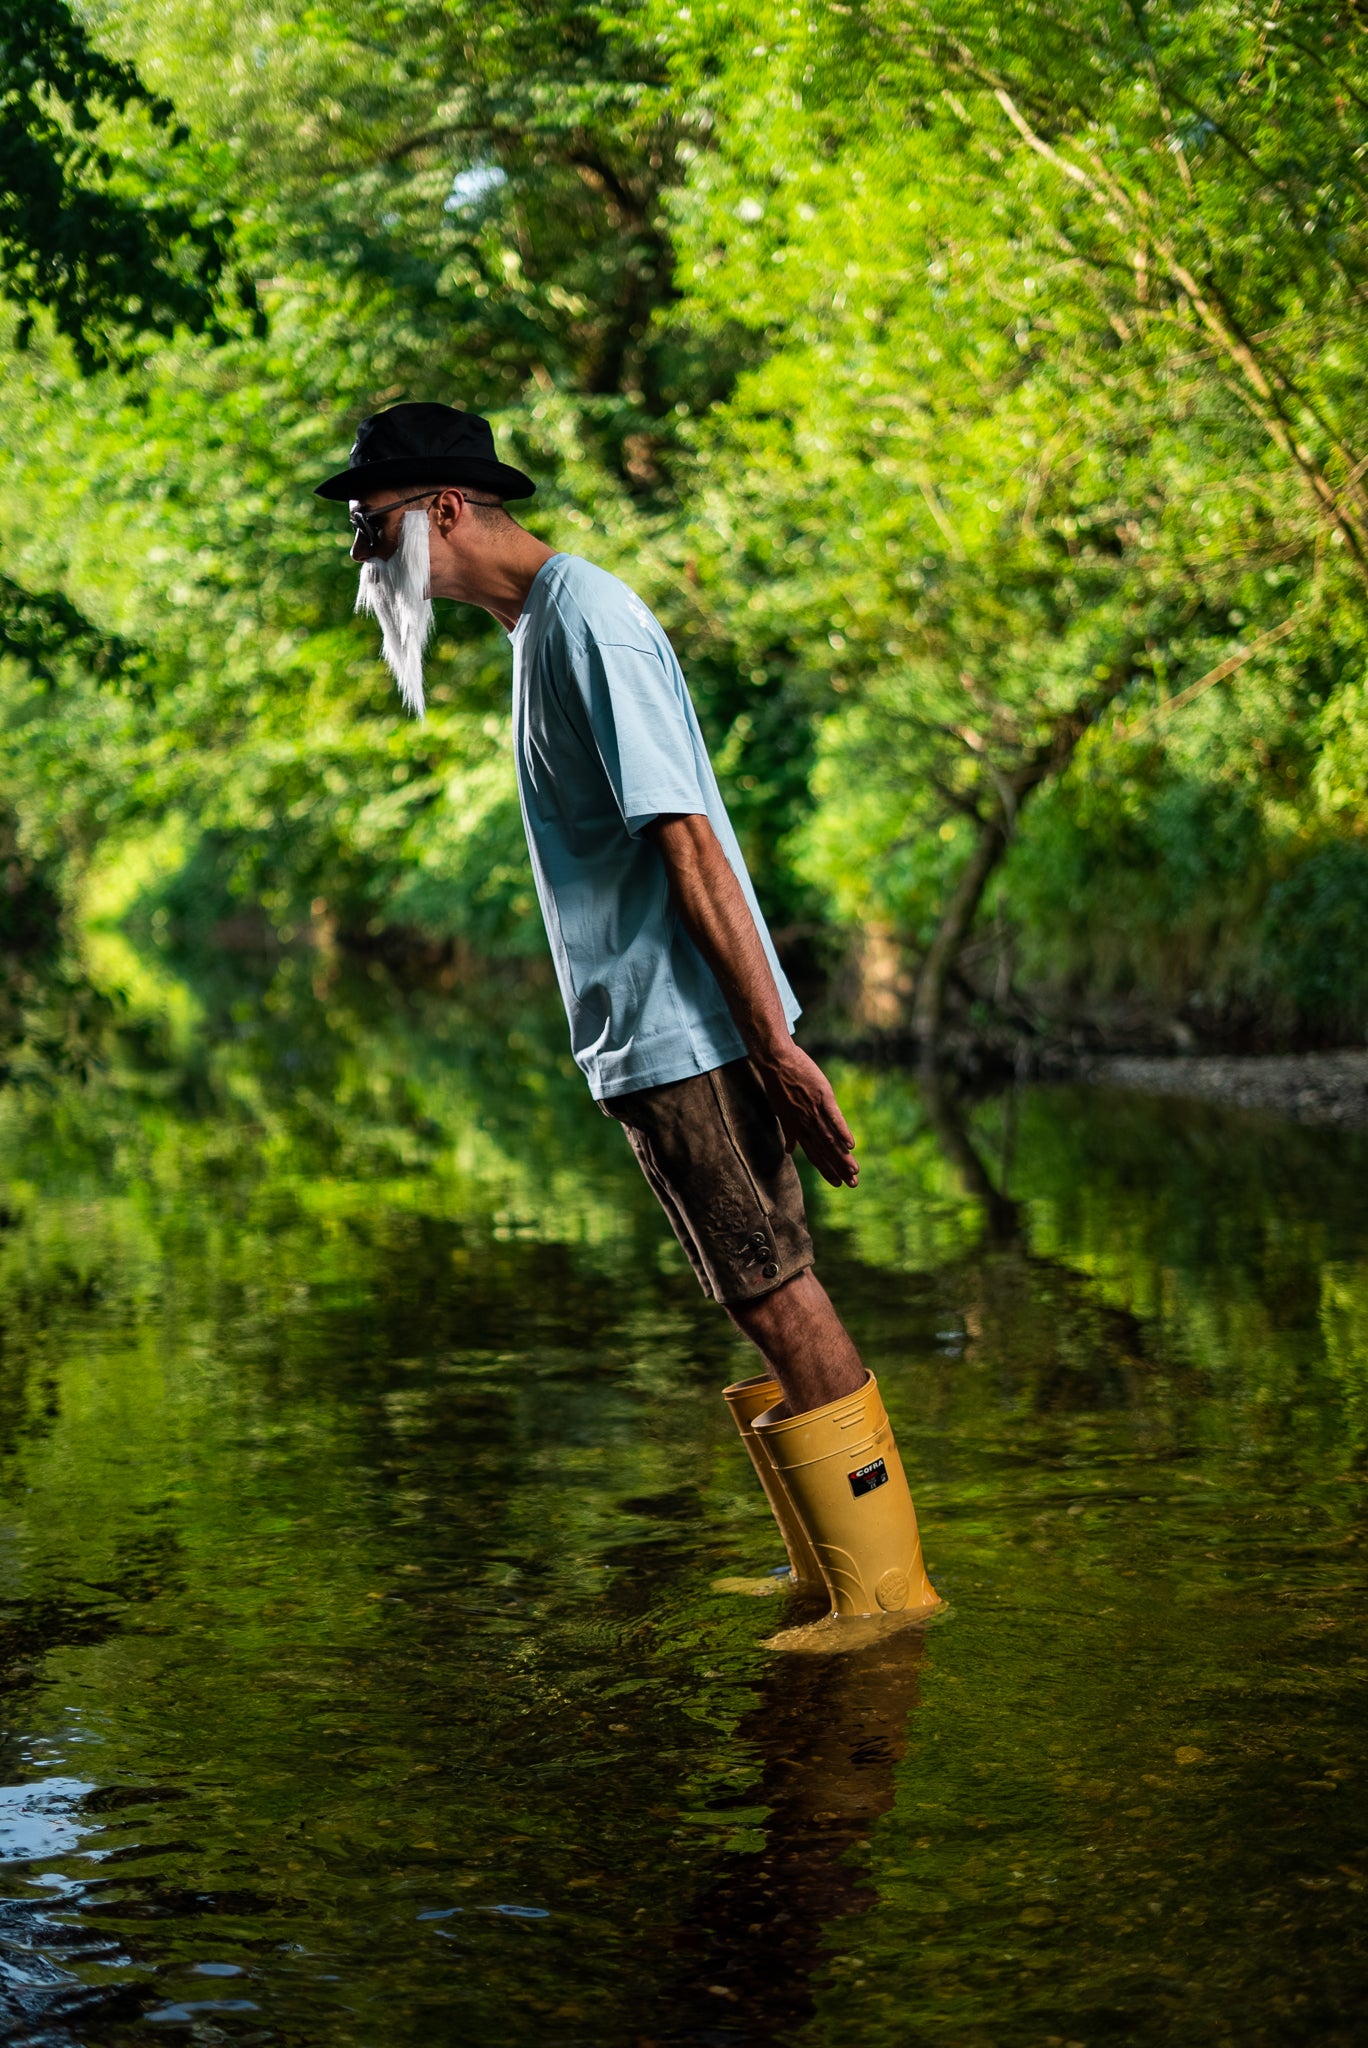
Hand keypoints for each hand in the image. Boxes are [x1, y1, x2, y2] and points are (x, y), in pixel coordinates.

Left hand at [755, 1044, 859, 1188]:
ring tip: (854, 1171)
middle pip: (825, 1151)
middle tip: (853, 1184)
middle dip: (839, 1169)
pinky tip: (851, 1145)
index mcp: (796, 1127)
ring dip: (842, 1157)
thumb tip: (789, 1150)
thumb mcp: (780, 1111)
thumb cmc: (778, 1084)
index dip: (825, 1169)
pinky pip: (834, 1118)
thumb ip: (789, 1131)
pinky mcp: (823, 1097)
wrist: (776, 1061)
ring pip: (830, 1139)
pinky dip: (842, 1131)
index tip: (836, 1183)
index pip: (813, 1154)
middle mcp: (805, 1123)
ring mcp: (814, 1110)